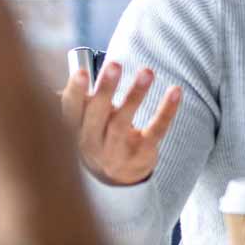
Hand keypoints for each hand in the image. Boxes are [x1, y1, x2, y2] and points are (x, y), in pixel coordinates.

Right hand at [61, 60, 182, 185]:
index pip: (70, 111)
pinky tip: (175, 91)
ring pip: (124, 123)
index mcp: (75, 131)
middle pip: (96, 116)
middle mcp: (92, 143)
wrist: (117, 179)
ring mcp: (117, 151)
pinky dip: (166, 110)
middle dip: (105, 89)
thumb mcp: (84, 123)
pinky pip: (156, 130)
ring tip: (146, 72)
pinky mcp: (142, 153)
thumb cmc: (99, 136)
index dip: (75, 92)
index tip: (81, 73)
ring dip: (135, 95)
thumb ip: (80, 101)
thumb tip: (75, 71)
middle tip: (114, 65)